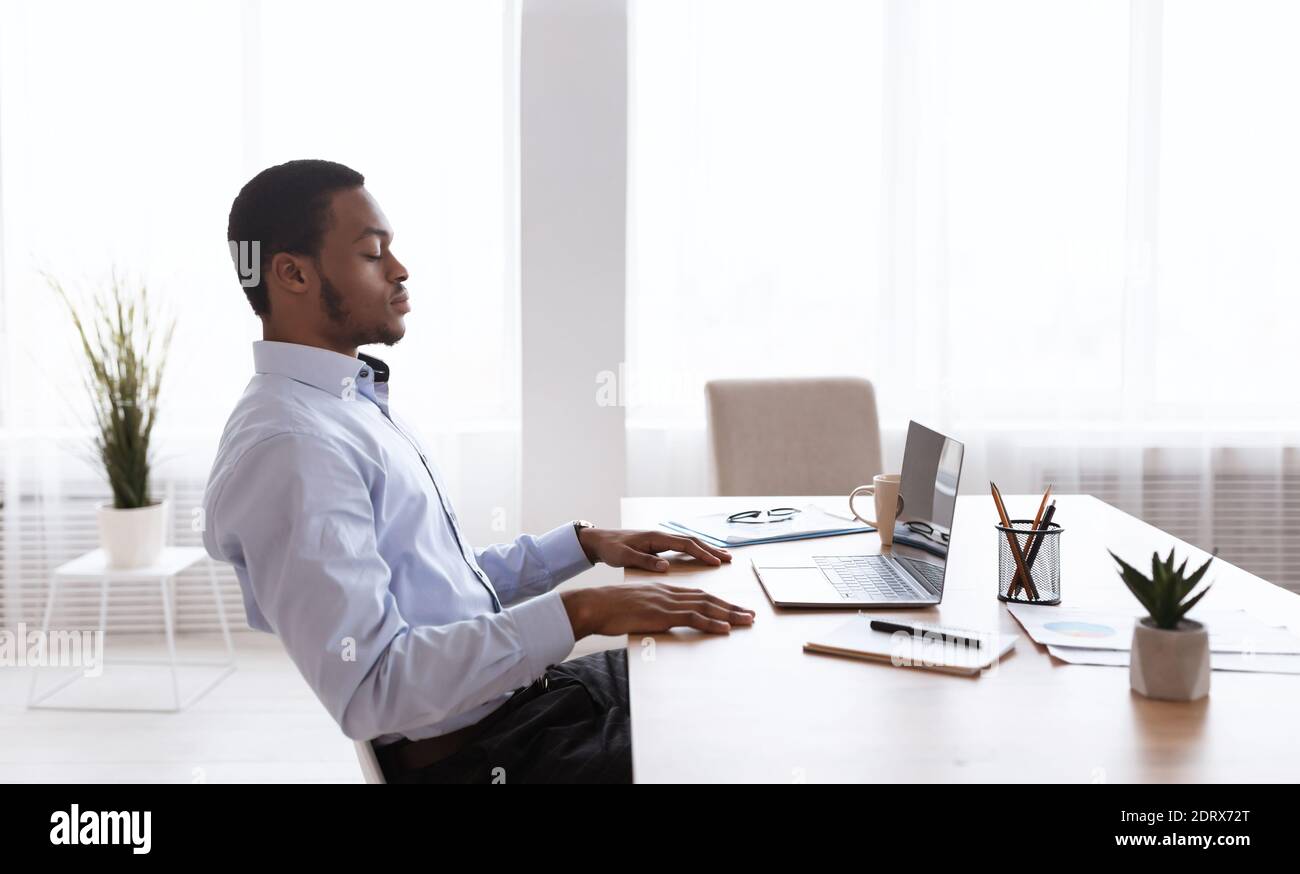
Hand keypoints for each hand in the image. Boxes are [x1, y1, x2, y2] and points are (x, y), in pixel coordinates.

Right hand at [560, 583, 755, 637]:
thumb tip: (655, 619)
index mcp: (663, 590)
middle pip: (707, 598)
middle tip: (749, 614)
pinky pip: (694, 618)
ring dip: (730, 614)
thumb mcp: (633, 606)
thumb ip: (649, 610)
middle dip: (731, 606)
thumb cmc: (608, 608)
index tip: (731, 607)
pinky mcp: (663, 614)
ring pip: (706, 606)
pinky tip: (726, 628)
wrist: (595, 604)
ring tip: (747, 620)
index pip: (697, 594)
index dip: (717, 601)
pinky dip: (712, 623)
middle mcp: (669, 593)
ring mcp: (667, 602)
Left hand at [577, 528, 731, 571]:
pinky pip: (683, 546)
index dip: (702, 553)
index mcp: (656, 538)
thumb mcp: (624, 557)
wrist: (600, 540)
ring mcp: (661, 539)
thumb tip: (665, 566)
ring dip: (707, 549)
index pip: (685, 544)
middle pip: (693, 541)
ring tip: (723, 557)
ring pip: (690, 542)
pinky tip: (703, 556)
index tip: (716, 562)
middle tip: (729, 559)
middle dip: (712, 550)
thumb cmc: (611, 549)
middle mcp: (661, 535)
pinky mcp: (659, 544)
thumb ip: (645, 561)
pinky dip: (696, 550)